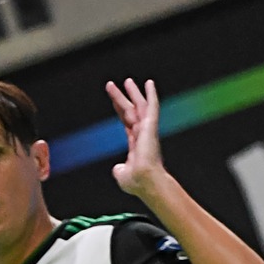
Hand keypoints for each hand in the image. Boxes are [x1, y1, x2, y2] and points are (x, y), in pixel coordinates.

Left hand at [106, 78, 170, 200]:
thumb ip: (120, 169)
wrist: (145, 182)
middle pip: (130, 111)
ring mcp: (147, 129)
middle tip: (112, 85)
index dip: (120, 110)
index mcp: (136, 143)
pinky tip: (148, 83)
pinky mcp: (151, 127)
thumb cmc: (136, 182)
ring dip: (132, 93)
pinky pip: (151, 107)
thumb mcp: (122, 175)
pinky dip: (151, 94)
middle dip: (121, 98)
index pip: (126, 122)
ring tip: (126, 80)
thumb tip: (118, 168)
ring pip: (139, 106)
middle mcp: (142, 134)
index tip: (115, 100)